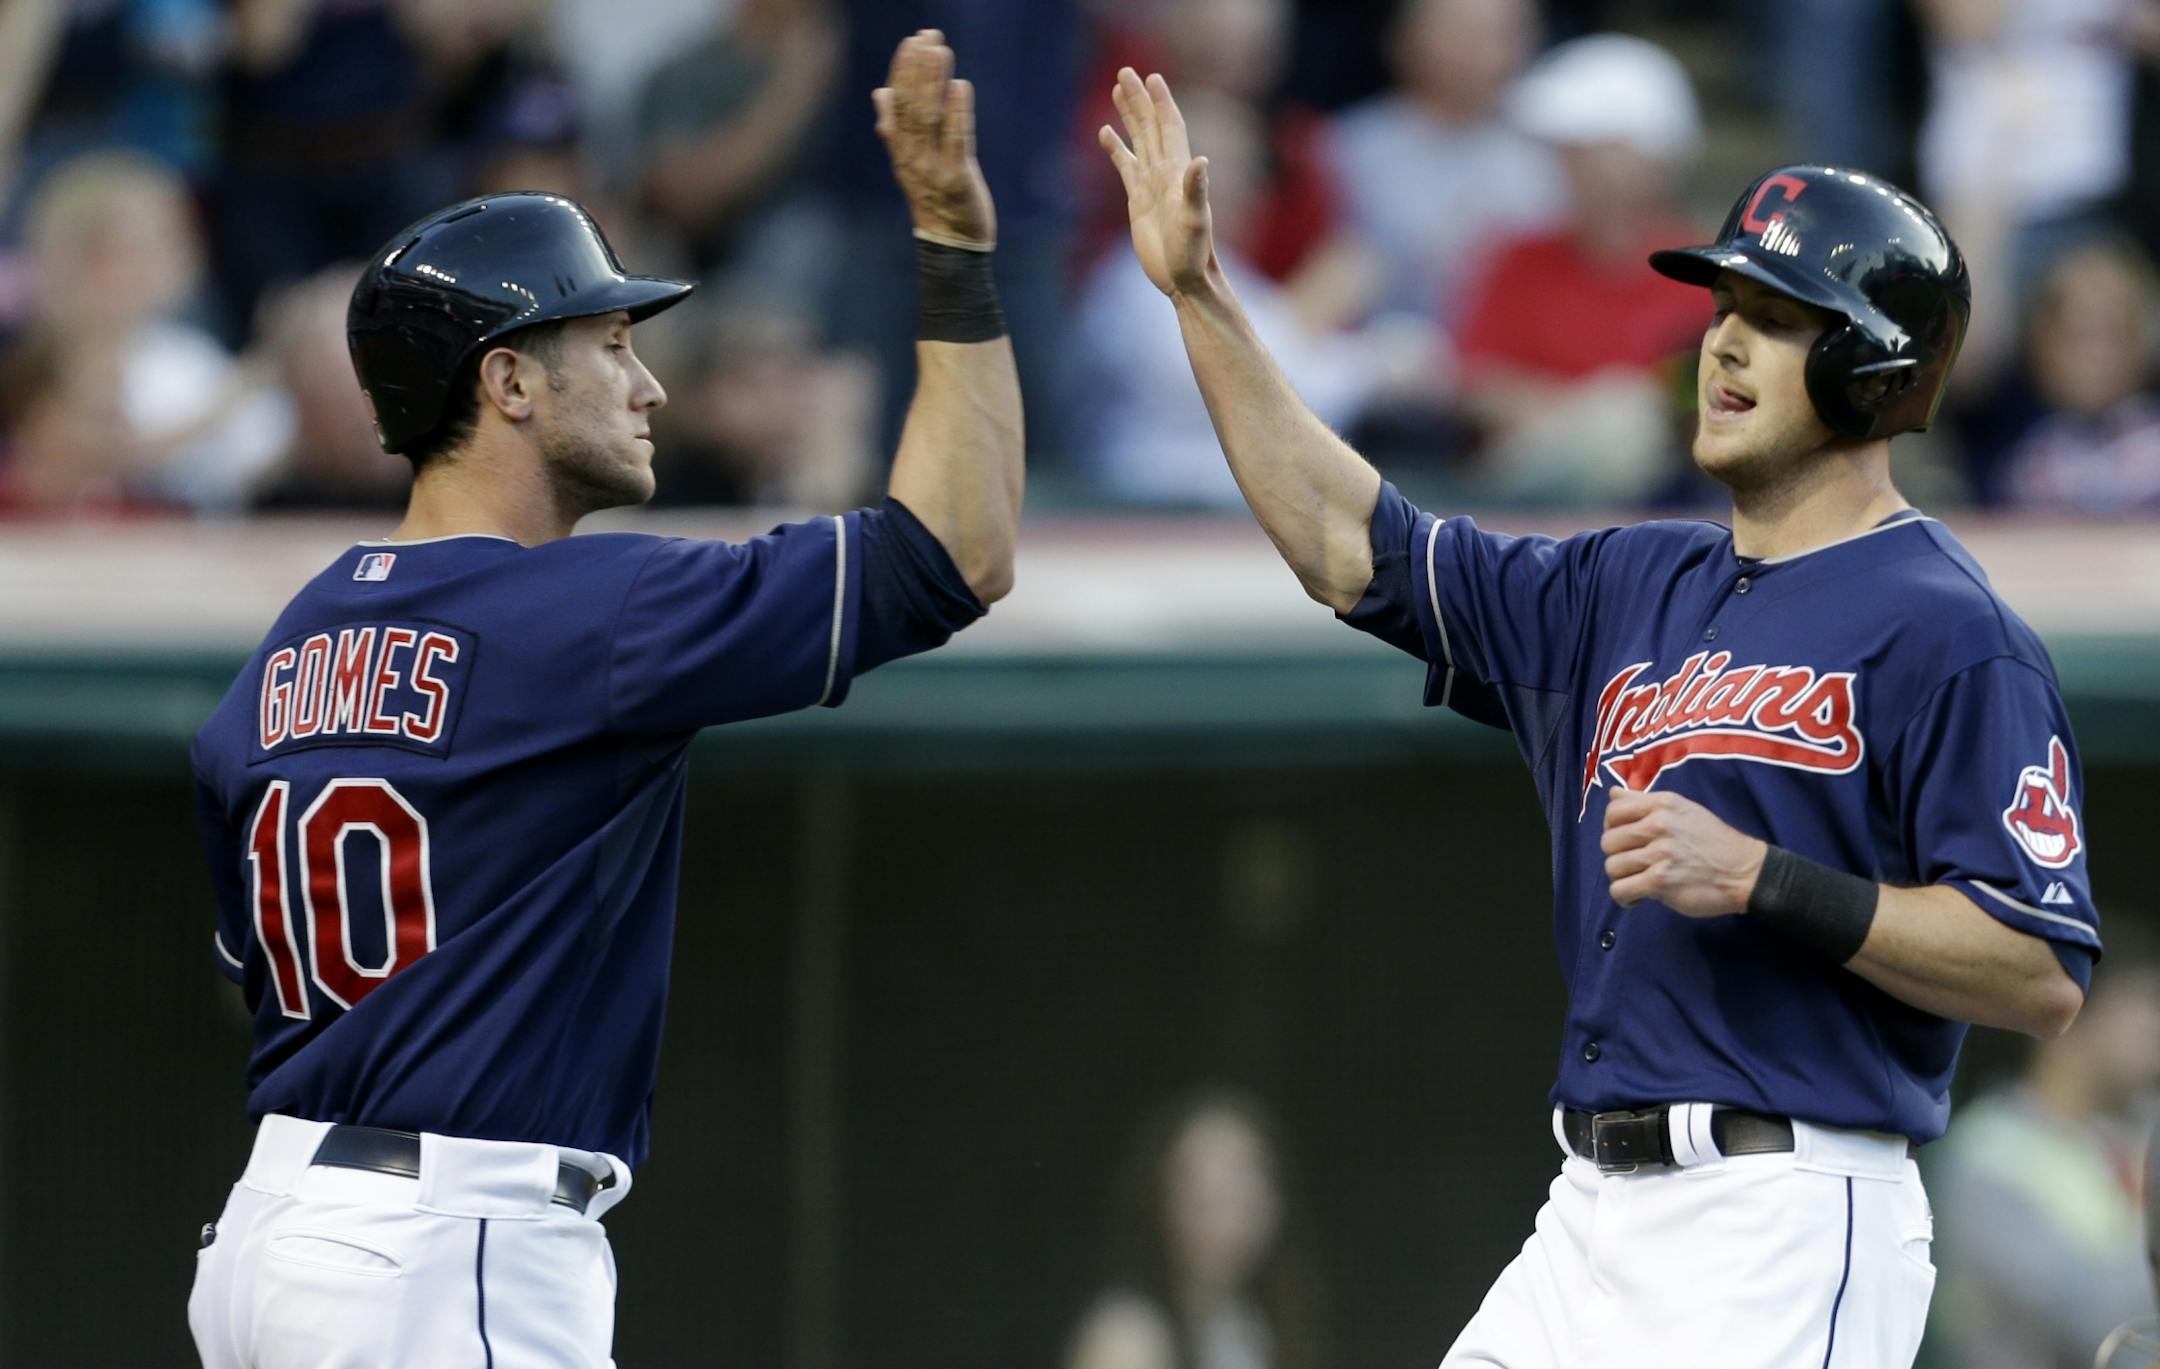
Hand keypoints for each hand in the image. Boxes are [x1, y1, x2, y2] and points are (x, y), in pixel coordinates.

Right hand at [874, 30, 994, 247]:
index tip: (911, 41)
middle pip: (912, 106)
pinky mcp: (957, 181)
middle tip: (927, 37)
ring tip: (941, 51)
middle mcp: (912, 157)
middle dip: (918, 68)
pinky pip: (956, 142)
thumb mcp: (909, 164)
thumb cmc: (935, 201)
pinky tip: (960, 88)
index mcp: (900, 150)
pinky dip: (957, 114)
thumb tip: (881, 92)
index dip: (903, 70)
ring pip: (930, 119)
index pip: (898, 103)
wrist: (950, 247)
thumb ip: (894, 128)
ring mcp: (933, 169)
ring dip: (934, 82)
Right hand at [1098, 68, 1215, 297]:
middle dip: (1139, 99)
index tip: (1151, 78)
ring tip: (1117, 90)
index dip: (1161, 102)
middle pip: (1150, 126)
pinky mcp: (1138, 201)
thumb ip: (1196, 192)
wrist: (1184, 280)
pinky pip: (1125, 166)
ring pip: (1138, 140)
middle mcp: (1165, 173)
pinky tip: (1105, 134)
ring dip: (1128, 115)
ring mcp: (1151, 185)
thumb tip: (1200, 161)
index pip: (1169, 127)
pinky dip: (1116, 149)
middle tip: (1126, 72)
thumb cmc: (1194, 253)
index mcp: (1178, 172)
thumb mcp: (1195, 222)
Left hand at [1600, 788, 1767, 917]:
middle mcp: (1659, 824)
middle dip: (1618, 856)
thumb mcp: (1683, 809)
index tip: (1626, 840)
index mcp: (1663, 804)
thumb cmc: (1714, 841)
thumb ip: (1645, 802)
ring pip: (1611, 867)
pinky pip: (1620, 890)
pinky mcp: (1661, 881)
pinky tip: (1638, 896)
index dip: (1612, 828)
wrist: (1746, 872)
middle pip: (1608, 841)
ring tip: (1639, 880)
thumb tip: (1613, 792)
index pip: (1613, 810)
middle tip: (1635, 864)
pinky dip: (1625, 897)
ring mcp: (1660, 854)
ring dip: (1622, 878)